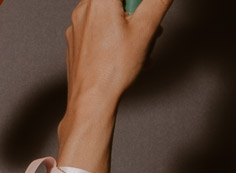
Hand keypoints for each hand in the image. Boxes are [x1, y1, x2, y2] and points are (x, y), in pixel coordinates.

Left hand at [61, 0, 176, 123]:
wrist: (91, 100)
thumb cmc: (112, 70)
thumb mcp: (146, 29)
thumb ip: (158, 2)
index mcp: (99, 1)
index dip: (138, 3)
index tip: (145, 12)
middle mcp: (83, 10)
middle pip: (118, 2)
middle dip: (138, 13)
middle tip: (148, 28)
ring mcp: (77, 28)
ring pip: (110, 17)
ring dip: (130, 28)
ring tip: (140, 46)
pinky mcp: (77, 44)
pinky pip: (100, 33)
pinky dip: (116, 39)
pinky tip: (126, 55)